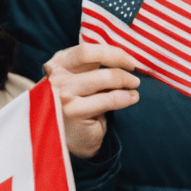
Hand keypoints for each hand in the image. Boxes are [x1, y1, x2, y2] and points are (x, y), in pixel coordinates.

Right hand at [44, 42, 140, 157]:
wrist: (69, 140)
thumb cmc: (79, 106)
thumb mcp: (80, 80)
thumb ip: (93, 66)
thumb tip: (125, 55)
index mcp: (57, 64)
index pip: (87, 49)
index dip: (112, 52)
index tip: (129, 59)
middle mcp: (55, 76)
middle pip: (95, 58)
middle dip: (121, 62)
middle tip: (134, 73)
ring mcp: (62, 94)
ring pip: (104, 78)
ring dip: (125, 81)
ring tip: (134, 87)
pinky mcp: (73, 111)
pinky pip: (109, 99)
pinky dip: (125, 97)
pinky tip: (131, 98)